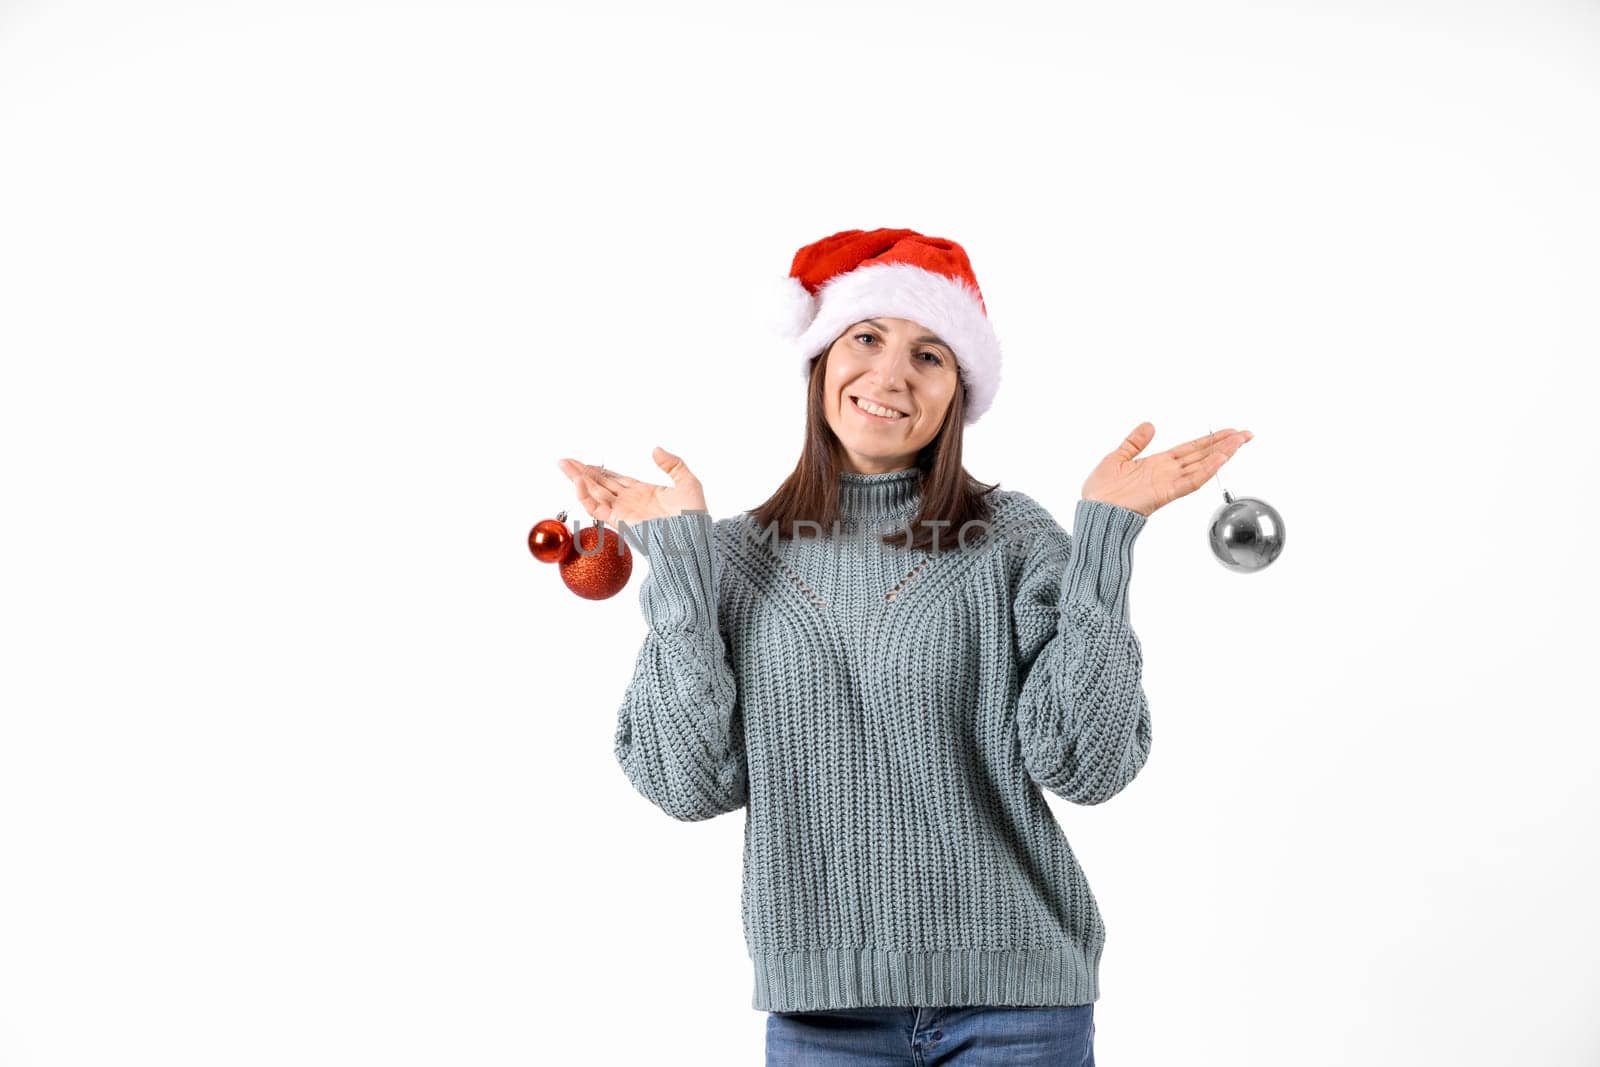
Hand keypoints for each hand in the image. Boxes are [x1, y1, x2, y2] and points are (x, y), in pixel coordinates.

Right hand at [556, 446, 708, 527]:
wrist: (694, 539)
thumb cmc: (695, 517)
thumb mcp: (688, 482)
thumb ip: (673, 464)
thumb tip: (655, 449)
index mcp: (643, 492)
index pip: (615, 479)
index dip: (600, 470)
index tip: (584, 462)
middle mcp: (629, 502)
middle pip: (600, 484)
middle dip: (582, 472)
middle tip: (564, 461)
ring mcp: (623, 511)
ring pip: (594, 493)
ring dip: (578, 479)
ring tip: (564, 465)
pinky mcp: (620, 522)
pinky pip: (597, 509)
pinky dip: (585, 497)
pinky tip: (577, 482)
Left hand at [1081, 423, 1253, 516]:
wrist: (1094, 510)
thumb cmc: (1101, 491)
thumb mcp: (1117, 457)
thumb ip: (1134, 442)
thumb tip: (1149, 425)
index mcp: (1158, 463)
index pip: (1191, 449)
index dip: (1209, 439)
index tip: (1228, 431)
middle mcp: (1167, 473)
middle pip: (1203, 455)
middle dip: (1225, 444)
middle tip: (1246, 434)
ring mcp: (1168, 483)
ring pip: (1202, 466)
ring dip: (1222, 453)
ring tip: (1240, 441)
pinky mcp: (1165, 493)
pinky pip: (1191, 481)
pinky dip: (1207, 470)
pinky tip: (1220, 459)